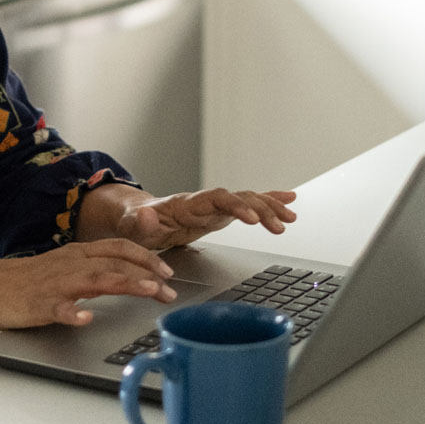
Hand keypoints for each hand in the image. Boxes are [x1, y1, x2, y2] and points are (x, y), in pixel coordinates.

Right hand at [0, 238, 177, 329]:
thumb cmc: (27, 280)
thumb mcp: (65, 266)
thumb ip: (93, 268)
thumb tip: (126, 275)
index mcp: (77, 254)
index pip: (119, 248)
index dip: (146, 257)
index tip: (167, 270)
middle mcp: (71, 264)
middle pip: (115, 262)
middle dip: (147, 272)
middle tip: (169, 289)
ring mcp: (56, 284)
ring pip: (95, 279)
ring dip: (125, 283)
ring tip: (148, 290)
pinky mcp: (40, 304)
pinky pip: (58, 308)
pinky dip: (73, 313)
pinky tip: (85, 319)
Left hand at [113, 188, 297, 250]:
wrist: (139, 218)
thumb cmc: (136, 223)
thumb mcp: (133, 225)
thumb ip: (141, 222)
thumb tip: (146, 215)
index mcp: (188, 204)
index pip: (217, 198)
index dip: (236, 205)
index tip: (252, 218)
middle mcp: (205, 201)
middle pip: (239, 198)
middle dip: (261, 209)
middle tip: (281, 225)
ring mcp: (214, 207)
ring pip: (248, 200)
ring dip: (270, 207)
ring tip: (291, 218)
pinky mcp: (220, 214)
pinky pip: (248, 205)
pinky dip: (268, 201)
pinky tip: (288, 201)